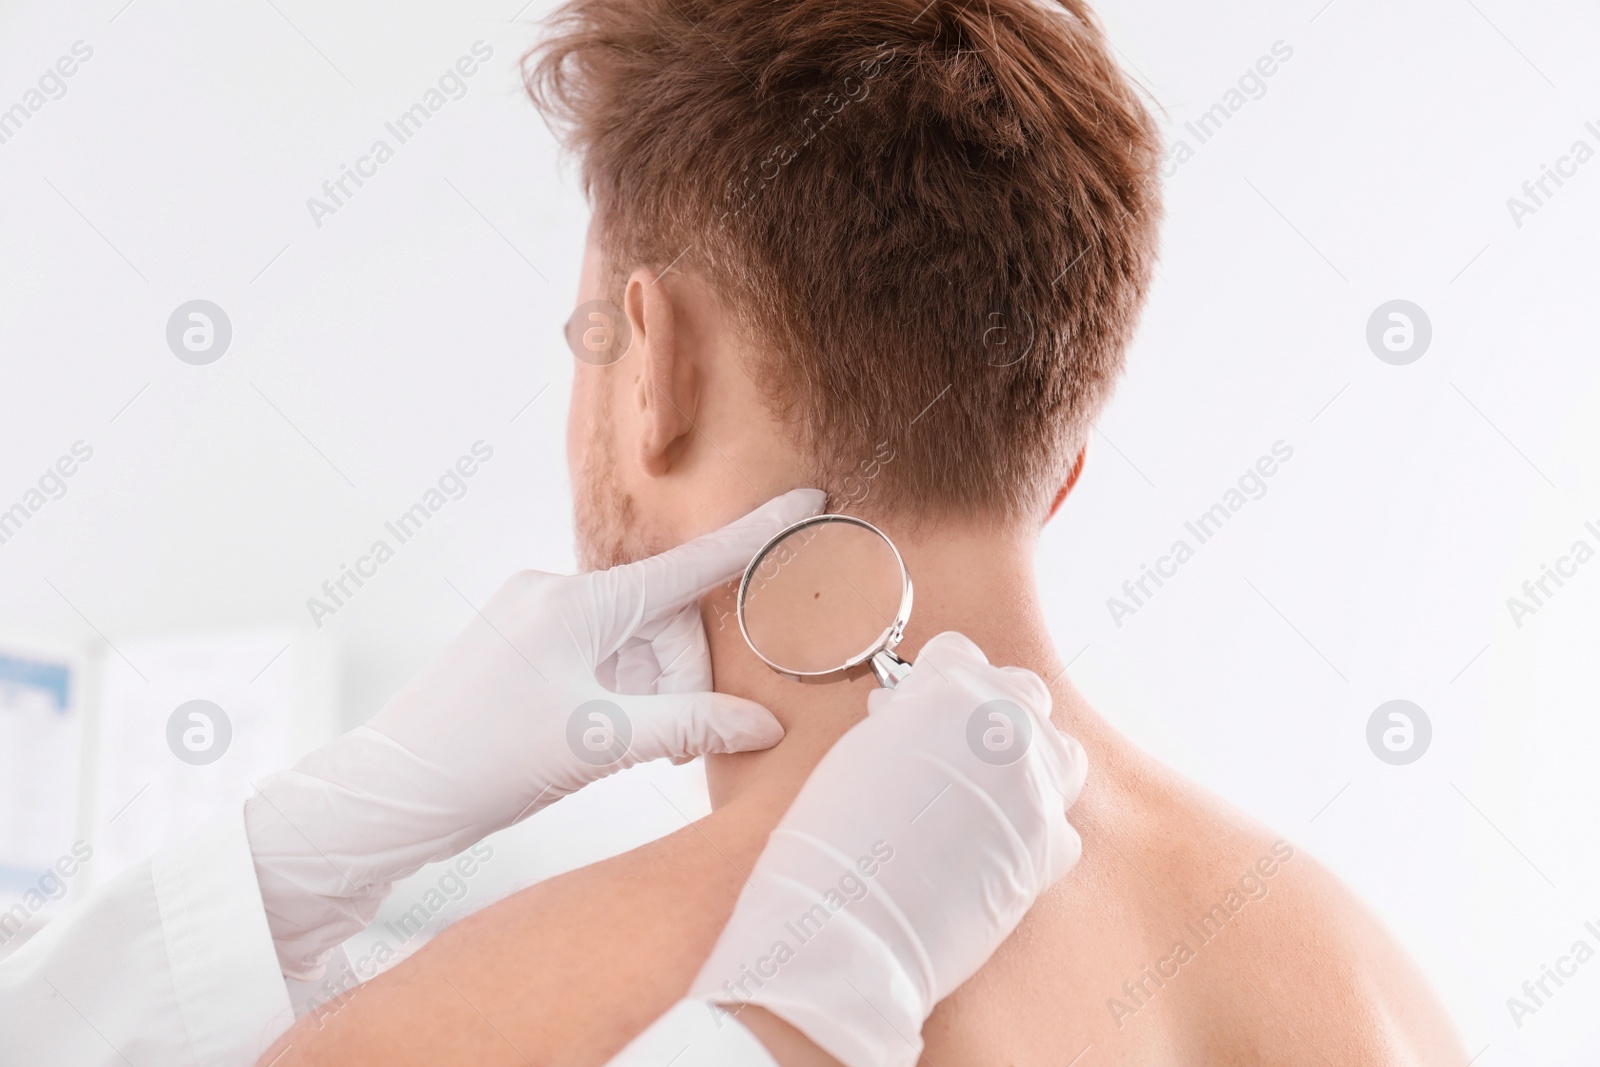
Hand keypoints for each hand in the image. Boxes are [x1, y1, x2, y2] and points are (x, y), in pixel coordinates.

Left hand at [244, 488, 824, 978]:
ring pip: (631, 644)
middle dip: (681, 679)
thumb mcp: (599, 744)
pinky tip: (596, 736)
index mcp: (576, 600)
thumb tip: (764, 725)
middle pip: (664, 621)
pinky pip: (598, 656)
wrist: (390, 794)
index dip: (756, 536)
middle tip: (664, 746)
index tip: (807, 500)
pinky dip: (617, 695)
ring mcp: (534, 617)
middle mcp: (555, 593)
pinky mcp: (521, 645)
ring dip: (646, 695)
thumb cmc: (484, 761)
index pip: (689, 565)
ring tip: (616, 750)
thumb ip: (690, 726)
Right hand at [687, 631, 1087, 1066]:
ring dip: (1030, 766)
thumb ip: (900, 721)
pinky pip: (1059, 824)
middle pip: (1023, 693)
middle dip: (992, 712)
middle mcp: (1004, 727)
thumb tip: (910, 717)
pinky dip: (1034, 833)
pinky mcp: (1051, 847)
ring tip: (988, 798)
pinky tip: (995, 852)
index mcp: (948, 691)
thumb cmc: (830, 839)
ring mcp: (1036, 787)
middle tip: (956, 750)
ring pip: (1059, 753)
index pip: (960, 655)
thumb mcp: (858, 751)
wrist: (847, 925)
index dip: (936, 682)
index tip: (921, 710)